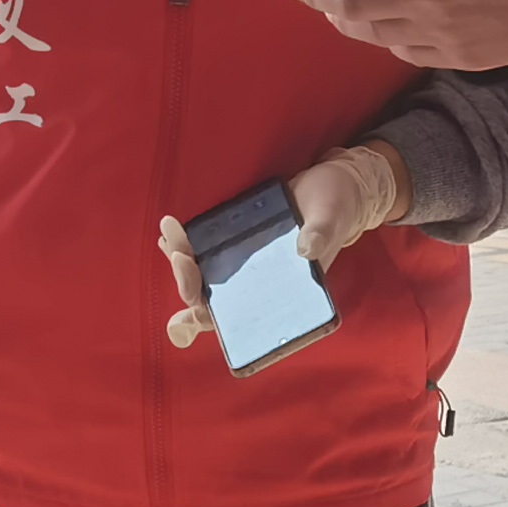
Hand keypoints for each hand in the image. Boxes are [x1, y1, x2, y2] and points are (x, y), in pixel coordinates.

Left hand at [163, 141, 407, 349]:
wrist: (336, 186)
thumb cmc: (338, 207)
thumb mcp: (332, 218)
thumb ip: (321, 235)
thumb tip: (306, 250)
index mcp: (282, 292)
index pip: (240, 319)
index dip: (211, 319)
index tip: (192, 305)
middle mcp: (258, 284)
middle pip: (211, 299)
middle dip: (187, 279)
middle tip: (178, 251)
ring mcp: (246, 264)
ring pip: (204, 276)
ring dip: (182, 261)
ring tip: (170, 234)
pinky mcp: (238, 242)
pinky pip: (207, 252)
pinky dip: (187, 246)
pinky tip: (171, 232)